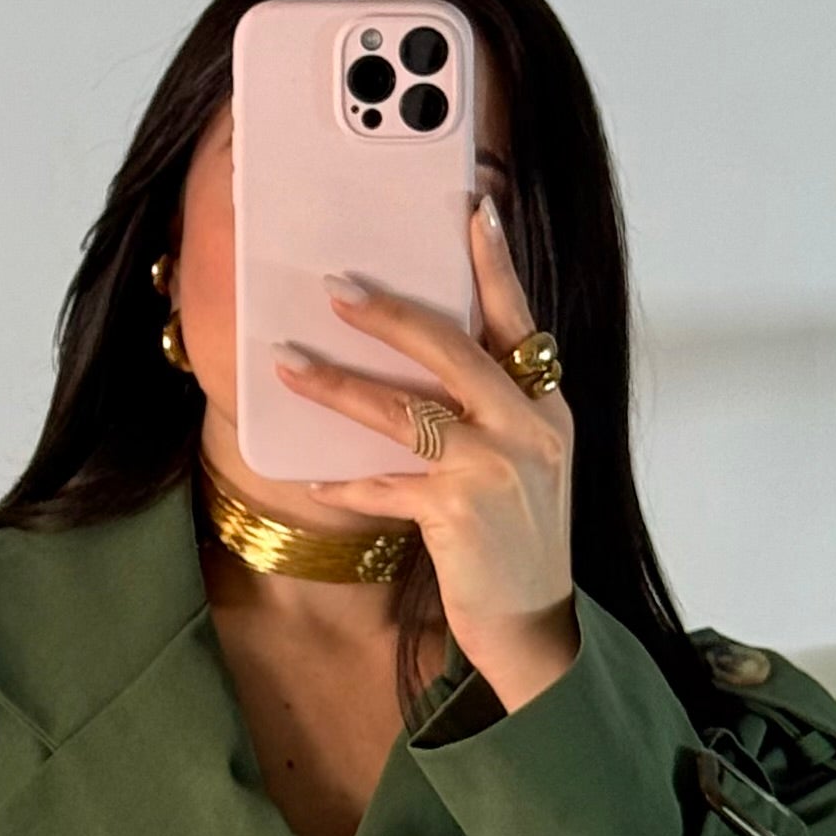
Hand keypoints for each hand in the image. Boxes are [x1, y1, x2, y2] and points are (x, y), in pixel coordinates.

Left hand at [278, 196, 579, 712]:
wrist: (532, 628)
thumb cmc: (516, 542)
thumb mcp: (524, 464)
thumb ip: (490, 410)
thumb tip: (422, 363)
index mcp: (546, 406)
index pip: (519, 318)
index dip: (495, 262)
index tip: (474, 207)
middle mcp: (528, 428)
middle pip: (453, 349)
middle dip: (390, 314)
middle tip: (336, 286)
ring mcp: (496, 470)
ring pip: (404, 412)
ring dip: (338, 386)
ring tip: (289, 366)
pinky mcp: (458, 515)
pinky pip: (385, 484)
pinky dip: (346, 480)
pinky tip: (311, 475)